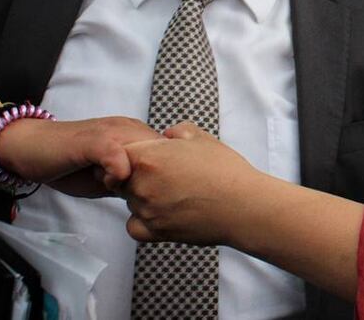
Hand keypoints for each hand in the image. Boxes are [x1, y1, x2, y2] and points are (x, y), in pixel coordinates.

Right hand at [0, 116, 159, 197]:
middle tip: (145, 200)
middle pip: (166, 155)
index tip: (159, 198)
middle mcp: (130, 129)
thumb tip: (156, 203)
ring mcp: (113, 133)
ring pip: (147, 154)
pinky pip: (119, 157)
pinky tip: (107, 185)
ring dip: (141, 177)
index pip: (172, 155)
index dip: (171, 178)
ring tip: (124, 193)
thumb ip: (133, 183)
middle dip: (161, 180)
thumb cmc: (70, 165)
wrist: (31, 149)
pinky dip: (118, 175)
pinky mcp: (94, 141)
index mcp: (137, 135)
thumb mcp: (110, 178)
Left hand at [124, 122, 259, 243]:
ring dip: (144, 197)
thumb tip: (165, 137)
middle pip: (122, 179)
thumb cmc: (225, 170)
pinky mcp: (155, 233)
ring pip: (130, 201)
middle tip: (168, 176)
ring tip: (175, 194)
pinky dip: (143, 221)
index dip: (134, 154)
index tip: (152, 157)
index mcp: (148, 157)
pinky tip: (163, 213)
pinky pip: (134, 225)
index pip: (119, 154)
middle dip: (138, 176)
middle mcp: (141, 185)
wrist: (244, 206)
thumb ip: (176, 132)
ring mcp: (146, 211)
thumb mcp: (201, 137)